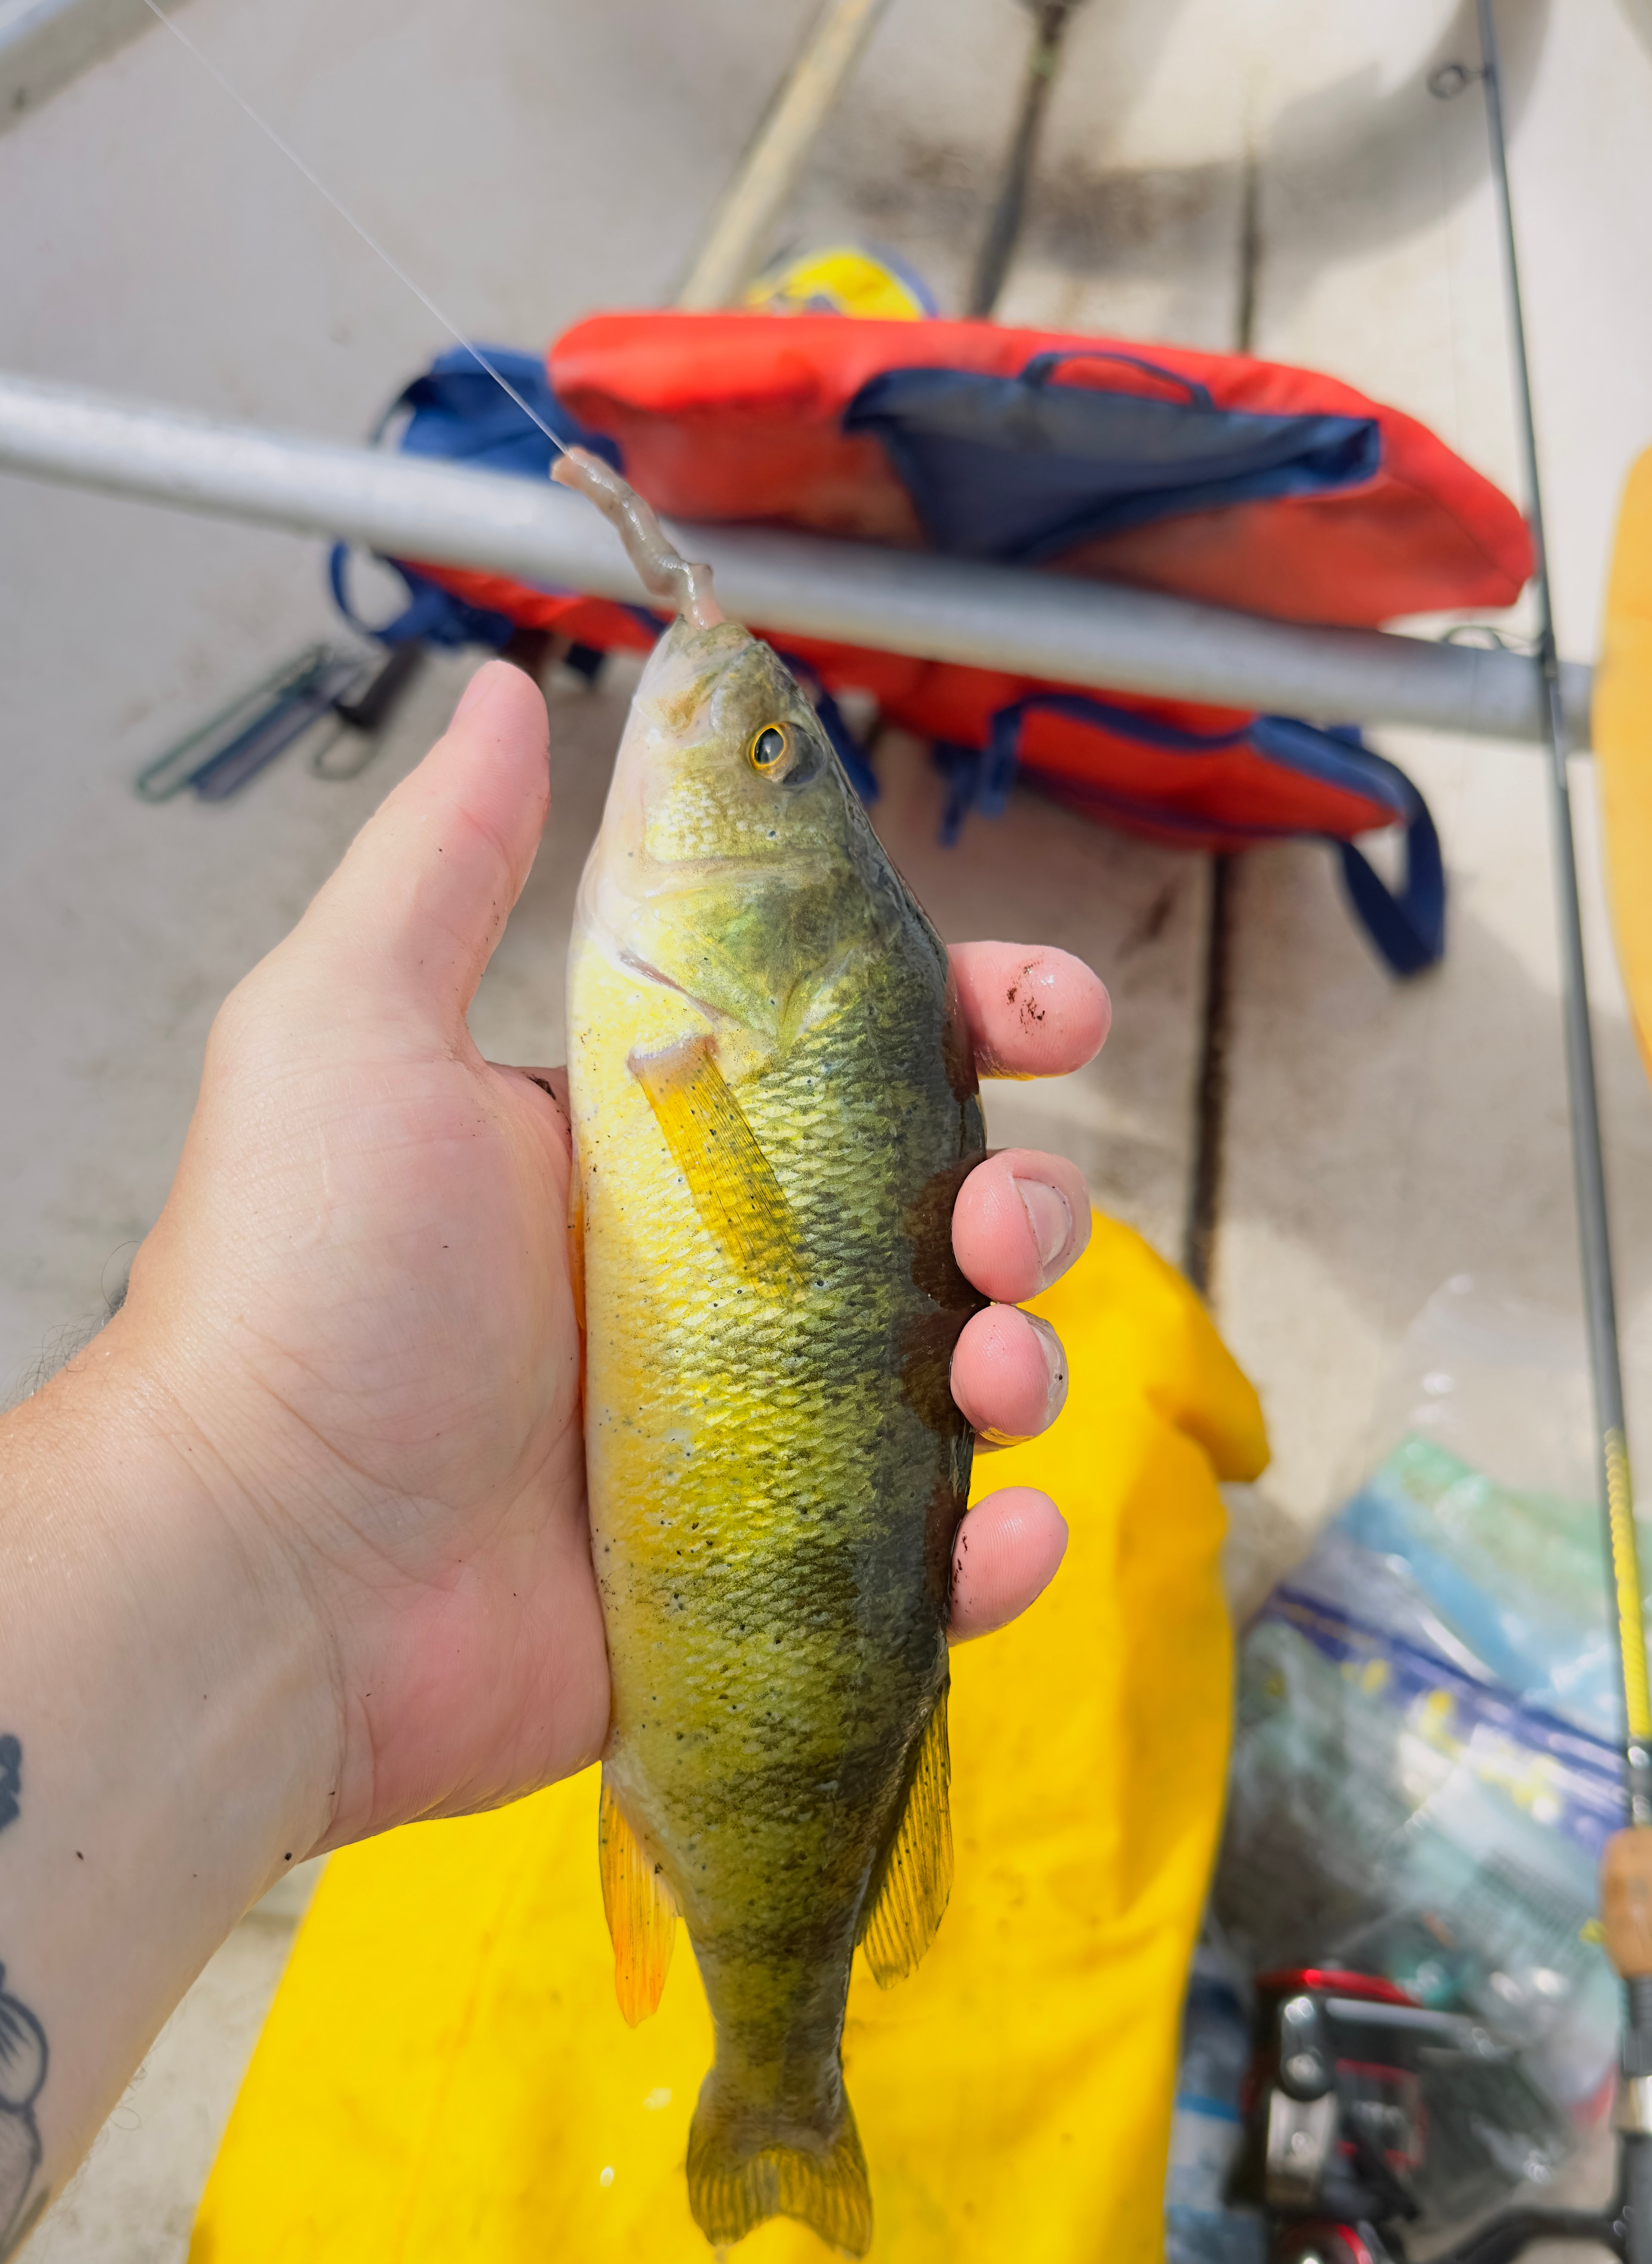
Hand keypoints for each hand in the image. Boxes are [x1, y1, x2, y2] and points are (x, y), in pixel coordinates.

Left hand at [110, 665, 1105, 1854]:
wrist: (274, 1569)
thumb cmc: (303, 1291)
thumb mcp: (351, 1028)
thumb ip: (446, 860)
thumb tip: (500, 692)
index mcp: (647, 1148)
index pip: (853, 1055)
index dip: (974, 1021)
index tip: (1045, 1012)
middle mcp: (714, 1282)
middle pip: (940, 1215)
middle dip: (1023, 1200)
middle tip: (994, 1219)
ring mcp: (749, 1436)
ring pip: (961, 1378)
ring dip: (1025, 1360)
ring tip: (990, 1369)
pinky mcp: (765, 1571)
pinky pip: (928, 1558)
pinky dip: (995, 1549)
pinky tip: (994, 1529)